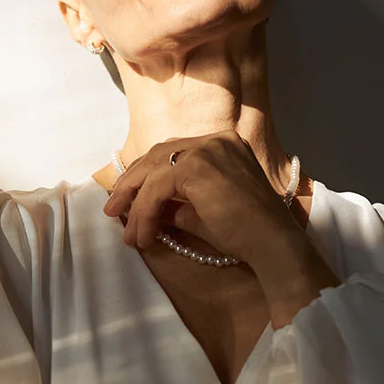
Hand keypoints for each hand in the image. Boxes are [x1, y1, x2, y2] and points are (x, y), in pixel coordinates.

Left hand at [102, 130, 302, 265]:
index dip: (144, 176)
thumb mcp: (200, 214)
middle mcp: (215, 140)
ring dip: (135, 204)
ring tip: (127, 232)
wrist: (271, 244)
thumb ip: (174, 206)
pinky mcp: (197, 167)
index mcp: (222, 144)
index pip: (171, 153)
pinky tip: (143, 235)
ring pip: (154, 172)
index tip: (126, 200)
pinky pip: (156, 189)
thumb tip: (144, 211)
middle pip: (157, 155)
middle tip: (112, 211)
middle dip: (131, 185)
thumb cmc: (244, 233)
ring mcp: (207, 149)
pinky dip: (144, 212)